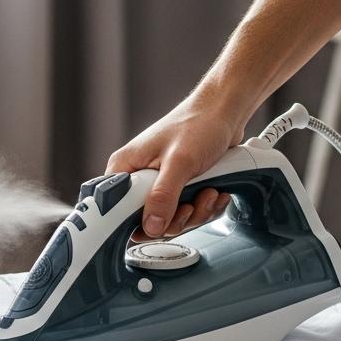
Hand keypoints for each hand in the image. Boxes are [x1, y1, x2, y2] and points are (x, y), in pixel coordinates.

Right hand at [106, 94, 243, 240]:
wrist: (226, 113)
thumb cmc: (199, 124)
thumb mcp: (179, 162)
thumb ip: (163, 197)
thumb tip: (151, 227)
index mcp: (126, 168)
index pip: (114, 210)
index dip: (134, 223)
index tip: (156, 225)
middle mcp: (140, 178)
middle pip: (147, 222)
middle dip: (176, 219)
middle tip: (189, 204)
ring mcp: (161, 185)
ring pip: (172, 220)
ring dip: (196, 212)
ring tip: (208, 191)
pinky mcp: (181, 189)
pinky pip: (190, 213)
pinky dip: (207, 208)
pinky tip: (215, 192)